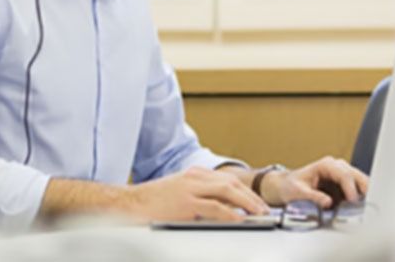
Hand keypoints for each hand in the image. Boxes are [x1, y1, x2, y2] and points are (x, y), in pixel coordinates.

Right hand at [124, 166, 269, 221]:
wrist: (130, 203)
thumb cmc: (153, 201)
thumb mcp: (179, 193)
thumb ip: (200, 196)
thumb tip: (223, 209)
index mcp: (194, 174)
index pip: (227, 179)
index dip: (245, 190)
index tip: (256, 201)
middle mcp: (194, 177)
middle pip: (231, 183)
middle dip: (250, 196)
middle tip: (264, 209)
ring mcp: (190, 188)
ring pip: (227, 191)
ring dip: (246, 202)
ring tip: (258, 213)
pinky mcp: (185, 203)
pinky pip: (214, 207)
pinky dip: (230, 213)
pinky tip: (239, 219)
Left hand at [259, 156, 367, 207]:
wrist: (287, 187)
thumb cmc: (291, 186)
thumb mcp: (298, 192)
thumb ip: (312, 196)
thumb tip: (328, 202)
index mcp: (326, 165)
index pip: (344, 174)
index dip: (350, 188)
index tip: (352, 201)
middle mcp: (337, 167)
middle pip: (357, 176)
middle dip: (364, 189)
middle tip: (367, 205)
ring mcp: (343, 176)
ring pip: (361, 183)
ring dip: (364, 195)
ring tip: (365, 209)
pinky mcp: (345, 187)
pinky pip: (358, 191)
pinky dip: (361, 199)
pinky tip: (361, 208)